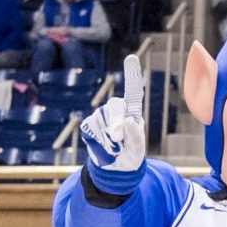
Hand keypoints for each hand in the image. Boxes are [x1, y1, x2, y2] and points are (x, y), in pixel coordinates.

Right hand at [77, 54, 148, 176]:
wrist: (115, 169)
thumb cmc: (131, 155)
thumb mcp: (138, 149)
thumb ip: (135, 136)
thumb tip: (127, 121)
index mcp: (132, 112)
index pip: (133, 91)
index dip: (132, 74)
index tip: (131, 57)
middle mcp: (116, 111)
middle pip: (114, 105)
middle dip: (116, 121)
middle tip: (119, 139)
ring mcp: (101, 117)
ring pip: (102, 120)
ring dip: (109, 138)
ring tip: (114, 149)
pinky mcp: (89, 126)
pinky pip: (91, 129)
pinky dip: (98, 142)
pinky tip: (104, 148)